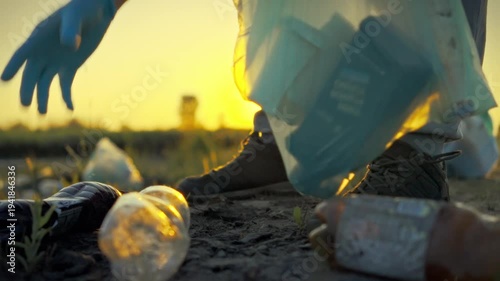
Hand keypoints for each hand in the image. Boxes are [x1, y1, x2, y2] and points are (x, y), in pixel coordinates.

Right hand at [1, 0, 116, 113]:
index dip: (13, 66)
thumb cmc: (83, 10)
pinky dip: (66, 97)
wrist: (96, 14)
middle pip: (31, 74)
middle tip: (25, 105)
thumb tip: (69, 46)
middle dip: (27, 89)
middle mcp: (43, 53)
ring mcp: (55, 61)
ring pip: (44, 83)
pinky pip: (65, 85)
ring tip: (41, 114)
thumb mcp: (76, 17)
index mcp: (38, 38)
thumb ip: (71, 30)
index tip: (4, 79)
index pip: (22, 54)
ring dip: (42, 98)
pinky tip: (70, 109)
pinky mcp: (69, 68)